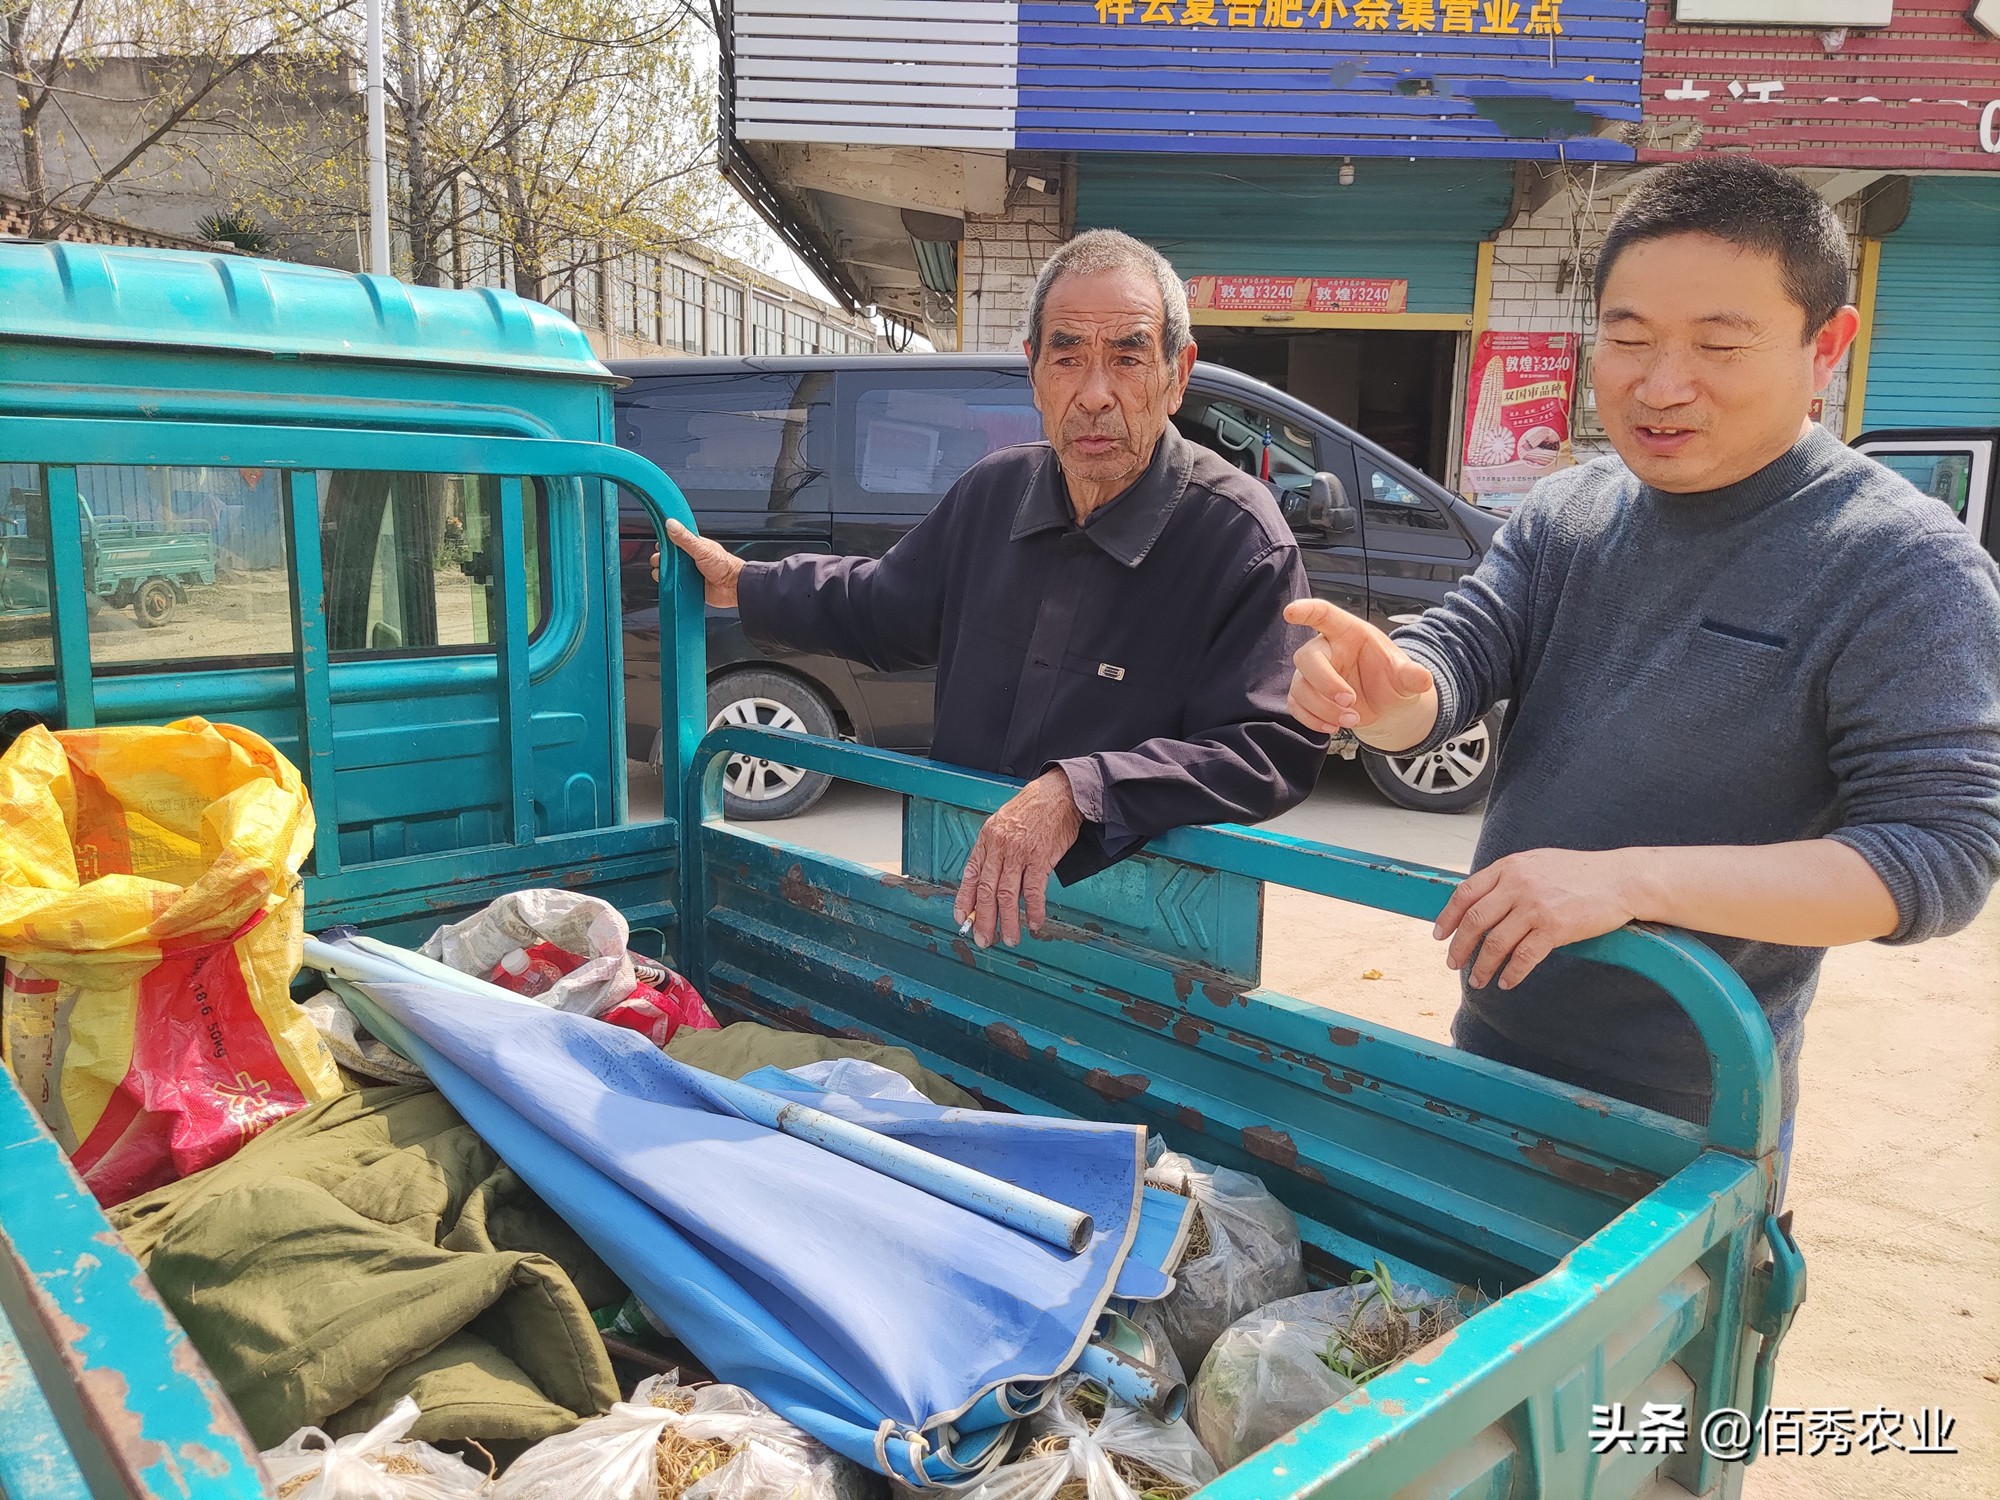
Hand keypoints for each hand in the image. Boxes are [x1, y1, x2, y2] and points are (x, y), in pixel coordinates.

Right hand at [662, 518, 743, 608]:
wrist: (733, 587)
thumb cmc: (725, 566)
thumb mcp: (702, 549)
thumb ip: (685, 538)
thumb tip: (671, 523)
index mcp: (693, 545)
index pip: (673, 540)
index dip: (664, 542)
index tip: (660, 545)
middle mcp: (689, 558)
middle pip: (667, 556)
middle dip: (661, 559)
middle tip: (663, 561)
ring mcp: (688, 572)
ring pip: (668, 571)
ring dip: (663, 572)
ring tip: (668, 573)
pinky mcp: (688, 585)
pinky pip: (674, 584)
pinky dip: (670, 584)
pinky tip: (672, 584)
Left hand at [952, 770, 1084, 948]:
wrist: (1059, 793)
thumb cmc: (1033, 808)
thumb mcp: (1003, 824)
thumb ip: (995, 853)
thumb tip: (991, 885)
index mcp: (987, 840)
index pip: (971, 875)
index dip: (964, 900)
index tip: (962, 919)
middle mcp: (999, 847)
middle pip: (987, 891)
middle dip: (984, 920)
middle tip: (984, 939)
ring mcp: (1019, 853)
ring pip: (1008, 895)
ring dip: (1008, 921)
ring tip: (1010, 939)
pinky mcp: (1040, 857)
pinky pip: (1034, 890)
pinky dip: (1033, 910)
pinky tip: (1033, 922)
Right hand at [1282, 598, 1434, 746]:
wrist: (1387, 705)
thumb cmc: (1391, 679)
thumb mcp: (1406, 676)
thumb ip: (1411, 675)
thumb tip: (1423, 678)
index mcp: (1348, 632)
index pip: (1323, 614)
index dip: (1306, 610)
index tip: (1291, 613)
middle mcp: (1326, 649)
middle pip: (1307, 657)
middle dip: (1325, 683)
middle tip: (1350, 700)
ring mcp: (1312, 673)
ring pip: (1300, 686)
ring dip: (1323, 708)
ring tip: (1352, 720)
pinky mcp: (1305, 695)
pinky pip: (1296, 706)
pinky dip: (1312, 720)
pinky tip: (1332, 726)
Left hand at [1434, 848, 1645, 989]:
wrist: (1621, 879)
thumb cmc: (1580, 873)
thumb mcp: (1537, 863)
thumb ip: (1509, 877)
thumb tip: (1481, 899)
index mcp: (1510, 867)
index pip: (1465, 892)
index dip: (1448, 916)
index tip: (1440, 934)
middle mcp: (1518, 885)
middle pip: (1475, 920)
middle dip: (1459, 946)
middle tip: (1452, 963)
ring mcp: (1536, 907)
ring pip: (1496, 943)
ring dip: (1482, 966)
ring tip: (1477, 980)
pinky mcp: (1555, 928)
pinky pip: (1524, 957)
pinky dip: (1512, 973)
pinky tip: (1506, 982)